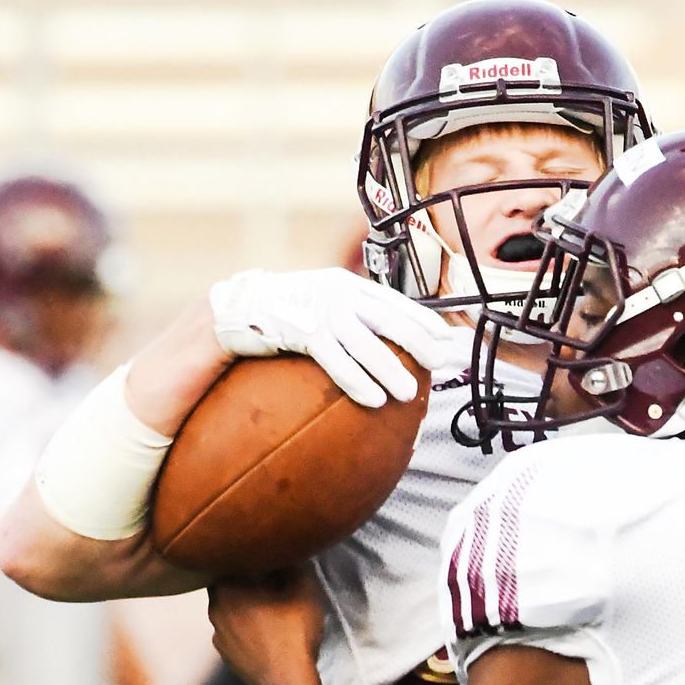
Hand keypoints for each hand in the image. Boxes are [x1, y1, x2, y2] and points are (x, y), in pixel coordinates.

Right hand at [208, 268, 455, 406]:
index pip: (397, 302)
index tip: (447, 339)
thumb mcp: (322, 304)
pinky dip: (358, 381)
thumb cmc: (286, 312)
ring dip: (391, 370)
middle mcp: (340, 292)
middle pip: (390, 318)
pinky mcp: (302, 330)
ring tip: (409, 393)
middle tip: (440, 365)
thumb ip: (351, 316)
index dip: (424, 320)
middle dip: (419, 342)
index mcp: (350, 285)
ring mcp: (321, 309)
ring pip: (367, 343)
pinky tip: (374, 399)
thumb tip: (383, 343)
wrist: (237, 307)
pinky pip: (337, 360)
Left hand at [208, 567, 325, 684]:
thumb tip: (288, 558)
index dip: (249, 560)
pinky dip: (247, 631)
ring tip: (271, 610)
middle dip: (247, 584)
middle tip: (271, 583)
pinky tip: (267, 635)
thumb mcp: (304, 590)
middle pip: (228, 588)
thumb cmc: (293, 632)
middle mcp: (214, 611)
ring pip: (230, 613)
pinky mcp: (227, 657)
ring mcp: (218, 637)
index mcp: (226, 590)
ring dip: (246, 609)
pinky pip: (235, 635)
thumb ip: (294, 567)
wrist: (286, 682)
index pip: (229, 563)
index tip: (267, 561)